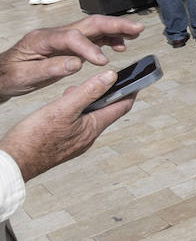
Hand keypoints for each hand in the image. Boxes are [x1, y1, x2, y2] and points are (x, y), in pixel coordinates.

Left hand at [0, 16, 143, 97]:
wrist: (1, 74)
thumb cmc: (10, 75)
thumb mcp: (25, 76)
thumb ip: (51, 69)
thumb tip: (76, 64)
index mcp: (43, 39)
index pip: (72, 37)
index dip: (90, 48)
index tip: (103, 61)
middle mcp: (55, 34)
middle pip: (89, 24)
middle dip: (114, 25)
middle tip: (136, 29)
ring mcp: (63, 37)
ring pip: (93, 28)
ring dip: (115, 29)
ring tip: (135, 34)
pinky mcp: (67, 44)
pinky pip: (91, 38)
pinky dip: (107, 39)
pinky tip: (118, 45)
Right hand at [0, 69, 135, 180]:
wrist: (12, 163)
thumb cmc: (34, 139)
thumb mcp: (63, 108)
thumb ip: (88, 92)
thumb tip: (111, 77)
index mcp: (93, 128)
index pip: (122, 106)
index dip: (131, 90)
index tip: (138, 77)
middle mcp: (88, 137)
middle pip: (107, 111)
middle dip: (106, 93)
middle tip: (101, 78)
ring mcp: (75, 142)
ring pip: (89, 116)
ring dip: (87, 101)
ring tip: (75, 91)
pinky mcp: (63, 144)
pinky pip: (76, 124)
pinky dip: (75, 110)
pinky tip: (62, 105)